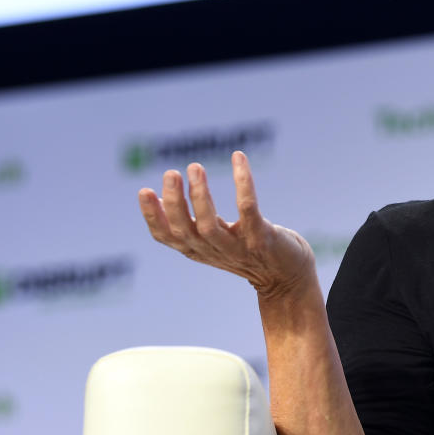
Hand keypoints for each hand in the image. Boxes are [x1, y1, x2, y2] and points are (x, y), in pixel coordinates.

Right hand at [137, 150, 315, 299]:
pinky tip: (239, 158)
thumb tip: (162, 195)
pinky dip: (243, 183)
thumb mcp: (215, 238)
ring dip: (200, 196)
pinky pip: (249, 209)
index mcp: (198, 249)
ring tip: (195, 167)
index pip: (166, 237)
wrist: (289, 276)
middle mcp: (214, 251)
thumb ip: (192, 223)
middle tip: (171, 173)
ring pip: (210, 226)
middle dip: (174, 202)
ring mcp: (238, 248)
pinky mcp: (262, 240)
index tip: (144, 190)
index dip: (153, 216)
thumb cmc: (248, 250)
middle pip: (185, 231)